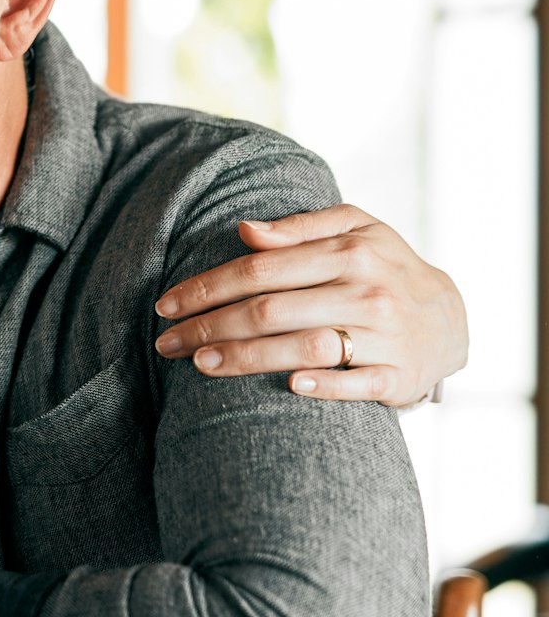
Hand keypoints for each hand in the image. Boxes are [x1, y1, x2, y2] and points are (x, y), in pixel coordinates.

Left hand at [153, 205, 467, 406]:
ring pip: (303, 347)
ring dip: (246, 358)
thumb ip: (299, 229)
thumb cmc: (383, 268)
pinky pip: (357, 384)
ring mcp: (385, 336)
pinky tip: (288, 388)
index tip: (165, 305)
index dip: (207, 288)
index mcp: (349, 253)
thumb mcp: (355, 231)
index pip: (259, 270)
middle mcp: (366, 292)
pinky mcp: (399, 376)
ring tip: (198, 364)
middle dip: (209, 326)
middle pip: (270, 311)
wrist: (450, 317)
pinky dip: (324, 386)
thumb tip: (244, 230)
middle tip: (166, 342)